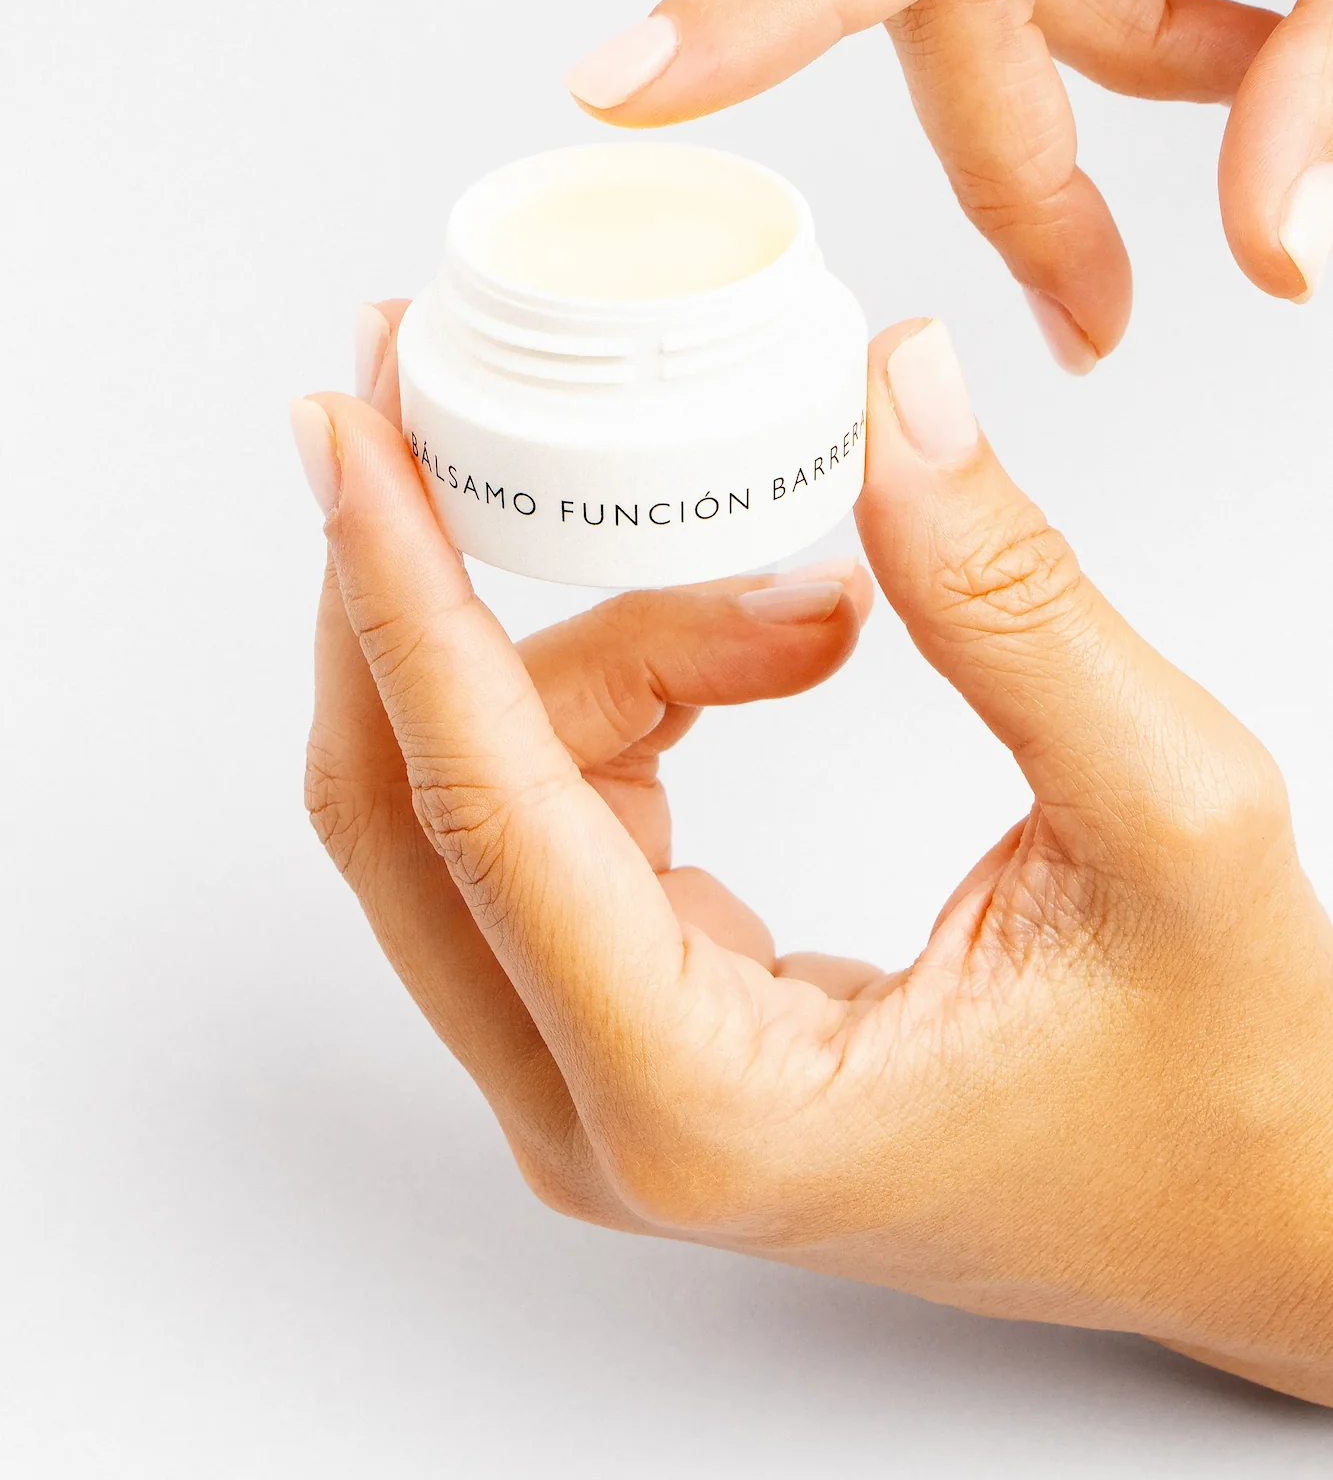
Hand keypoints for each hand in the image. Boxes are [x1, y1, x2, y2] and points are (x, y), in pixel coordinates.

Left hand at [295, 303, 1332, 1404]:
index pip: (483, 807)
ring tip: (817, 608)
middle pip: (412, 806)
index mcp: (703, 1100)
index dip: (401, 592)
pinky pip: (547, 814)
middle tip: (432, 401)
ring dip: (614, 645)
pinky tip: (770, 652)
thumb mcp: (1170, 814)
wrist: (1237, 1208)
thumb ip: (1010, 605)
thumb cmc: (1218, 1071)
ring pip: (485, 793)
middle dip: (413, 586)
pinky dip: (636, 695)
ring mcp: (595, 1081)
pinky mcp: (624, 1029)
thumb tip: (891, 399)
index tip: (349, 426)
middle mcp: (604, 1115)